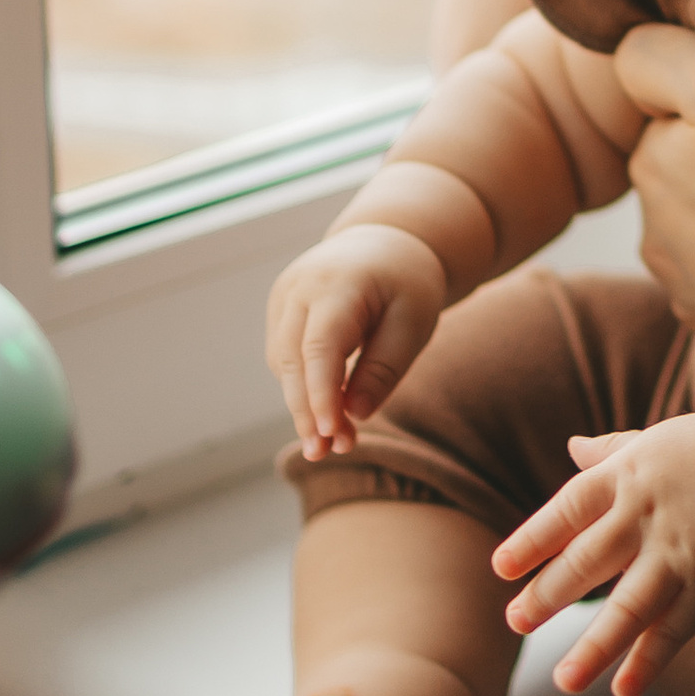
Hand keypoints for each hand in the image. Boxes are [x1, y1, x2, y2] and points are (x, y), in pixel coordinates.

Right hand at [266, 223, 446, 454]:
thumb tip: (354, 414)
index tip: (330, 433)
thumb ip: (385, 366)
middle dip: (306, 410)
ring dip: (304, 405)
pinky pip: (285, 357)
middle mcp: (300, 288)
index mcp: (339, 283)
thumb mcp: (414, 321)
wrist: (384, 241)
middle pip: (293, 360)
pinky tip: (326, 414)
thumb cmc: (407, 282)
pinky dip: (302, 388)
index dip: (321, 394)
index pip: (320, 346)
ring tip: (336, 442)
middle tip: (325, 454)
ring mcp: (283, 297)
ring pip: (284, 363)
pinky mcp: (280, 311)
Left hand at [493, 408, 694, 695]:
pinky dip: (649, 660)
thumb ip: (613, 452)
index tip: (501, 568)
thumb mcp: (660, 440)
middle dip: (549, 595)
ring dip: (595, 646)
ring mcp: (679, 555)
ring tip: (564, 681)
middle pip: (588, 561)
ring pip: (629, 607)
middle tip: (516, 623)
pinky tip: (623, 690)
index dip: (533, 539)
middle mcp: (647, 518)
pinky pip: (674, 629)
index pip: (568, 509)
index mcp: (629, 476)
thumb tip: (571, 447)